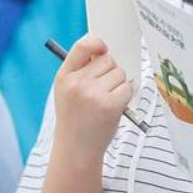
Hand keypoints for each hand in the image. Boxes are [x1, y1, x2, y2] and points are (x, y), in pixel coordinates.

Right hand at [53, 35, 132, 161]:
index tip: (103, 49)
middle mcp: (77, 83)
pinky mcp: (110, 105)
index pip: (83, 46)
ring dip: (119, 84)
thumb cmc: (75, 118)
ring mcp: (94, 94)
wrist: (76, 150)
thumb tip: (105, 50)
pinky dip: (126, 96)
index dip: (97, 43)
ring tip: (105, 101)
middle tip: (101, 91)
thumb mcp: (67, 91)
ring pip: (120, 73)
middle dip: (110, 72)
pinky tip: (114, 107)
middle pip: (108, 60)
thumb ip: (81, 69)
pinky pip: (128, 88)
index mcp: (64, 76)